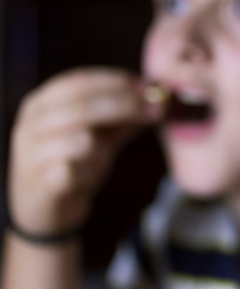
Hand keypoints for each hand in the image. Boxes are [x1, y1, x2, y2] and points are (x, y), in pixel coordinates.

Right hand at [8, 67, 158, 236]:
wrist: (44, 207)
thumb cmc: (74, 162)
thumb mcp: (99, 133)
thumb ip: (123, 114)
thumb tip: (159, 93)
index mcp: (42, 103)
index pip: (80, 81)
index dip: (117, 82)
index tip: (150, 86)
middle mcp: (31, 124)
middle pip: (83, 105)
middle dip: (126, 104)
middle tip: (158, 109)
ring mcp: (32, 154)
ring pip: (80, 139)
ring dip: (101, 146)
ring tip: (102, 155)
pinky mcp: (40, 184)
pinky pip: (70, 172)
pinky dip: (86, 172)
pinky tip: (87, 176)